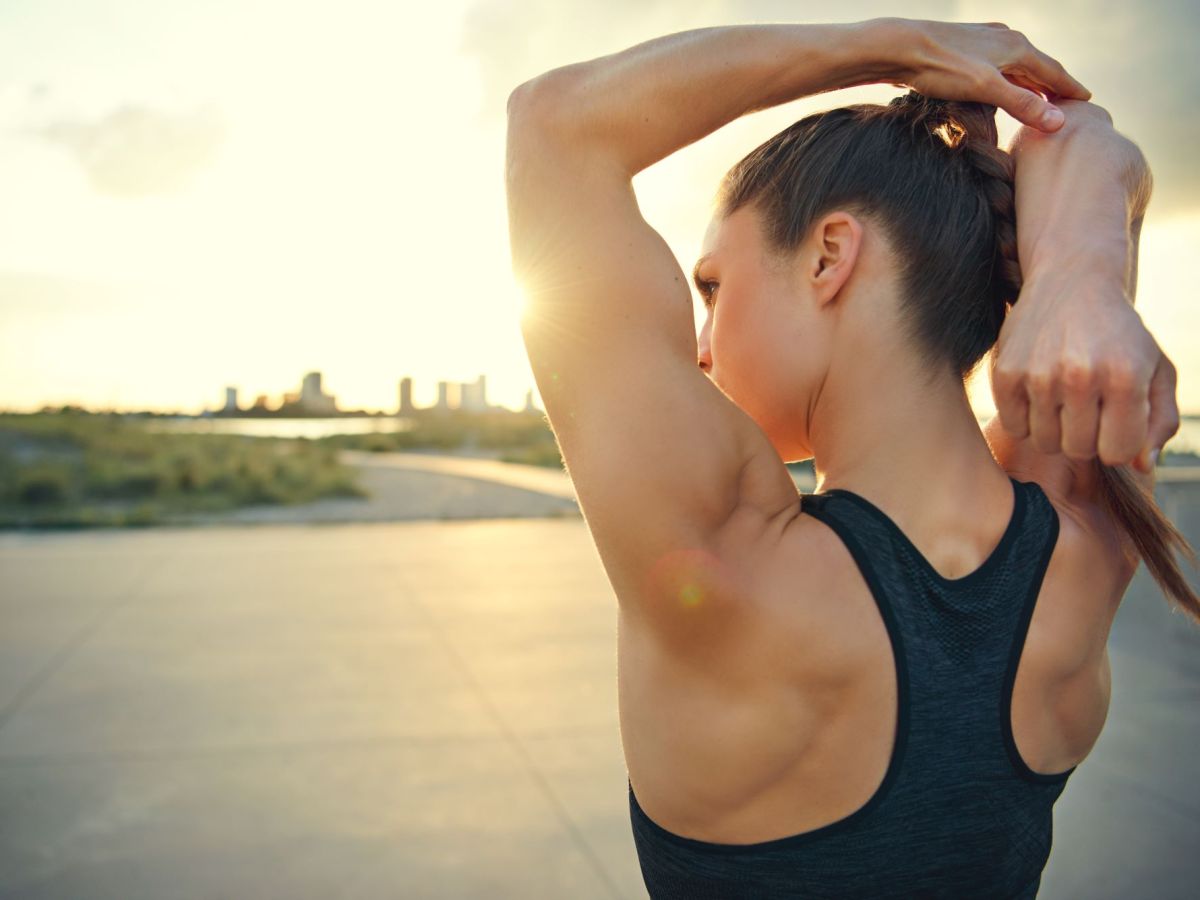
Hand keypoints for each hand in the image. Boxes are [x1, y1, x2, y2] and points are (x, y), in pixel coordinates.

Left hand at [878, 17, 1091, 131]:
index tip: (1088, 101)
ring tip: (1040, 96)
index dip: (1070, 88)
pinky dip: (1008, 77)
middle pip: (1037, 66)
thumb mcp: (986, 89)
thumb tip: (1059, 122)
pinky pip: (997, 64)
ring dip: (1030, 81)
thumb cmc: (942, 67)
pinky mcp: (965, 47)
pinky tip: (1001, 83)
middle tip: (1068, 102)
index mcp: (1017, 47)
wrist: (900, 47)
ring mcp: (985, 40)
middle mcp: (1006, 38)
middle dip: (1054, 85)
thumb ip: (1022, 105)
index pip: (1053, 72)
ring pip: (1016, 64)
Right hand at [990, 267, 1179, 473]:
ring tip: (1063, 400)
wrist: (1072, 281)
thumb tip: (1140, 467)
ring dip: (1056, 429)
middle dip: (1087, 436)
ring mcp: (1039, 375)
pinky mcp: (1006, 373)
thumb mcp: (1156, 370)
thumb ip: (1159, 421)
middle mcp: (1081, 376)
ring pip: (1046, 443)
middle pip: (1079, 451)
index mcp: (1125, 377)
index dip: (1117, 441)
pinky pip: (1014, 427)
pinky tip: (1038, 394)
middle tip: (1088, 407)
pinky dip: (1026, 419)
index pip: (1117, 453)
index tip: (1114, 417)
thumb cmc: (1120, 333)